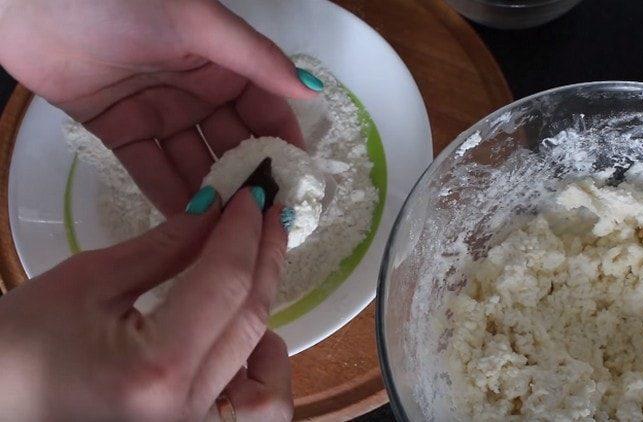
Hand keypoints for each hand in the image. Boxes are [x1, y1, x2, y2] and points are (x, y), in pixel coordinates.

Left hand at [0, 0, 319, 214]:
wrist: (32, 2)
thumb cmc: (121, 2)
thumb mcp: (199, 23)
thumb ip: (257, 59)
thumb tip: (313, 90)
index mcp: (223, 63)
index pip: (266, 110)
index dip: (282, 145)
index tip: (296, 185)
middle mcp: (197, 91)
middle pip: (233, 142)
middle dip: (248, 178)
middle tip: (260, 220)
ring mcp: (159, 113)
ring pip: (194, 162)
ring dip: (210, 193)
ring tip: (226, 231)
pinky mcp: (120, 131)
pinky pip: (150, 169)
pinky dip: (167, 194)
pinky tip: (187, 225)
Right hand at [0, 189, 292, 420]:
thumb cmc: (19, 345)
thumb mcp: (87, 281)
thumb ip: (164, 248)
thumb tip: (216, 209)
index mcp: (158, 368)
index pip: (226, 284)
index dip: (244, 231)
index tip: (253, 195)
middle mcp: (187, 409)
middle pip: (252, 320)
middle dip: (265, 258)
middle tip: (266, 216)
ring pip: (270, 383)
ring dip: (270, 325)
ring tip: (250, 284)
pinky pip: (255, 413)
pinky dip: (262, 376)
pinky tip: (239, 342)